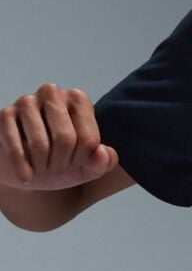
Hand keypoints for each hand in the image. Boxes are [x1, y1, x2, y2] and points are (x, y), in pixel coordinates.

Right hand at [0, 83, 118, 190]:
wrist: (23, 168)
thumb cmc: (59, 161)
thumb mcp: (85, 167)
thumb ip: (103, 163)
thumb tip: (103, 154)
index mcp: (78, 99)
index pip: (89, 139)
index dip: (82, 160)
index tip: (74, 163)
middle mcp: (53, 93)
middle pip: (65, 139)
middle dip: (61, 164)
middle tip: (56, 168)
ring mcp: (27, 102)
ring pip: (40, 144)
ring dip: (42, 166)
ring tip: (41, 168)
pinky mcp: (5, 115)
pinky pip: (16, 148)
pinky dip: (23, 169)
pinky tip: (26, 176)